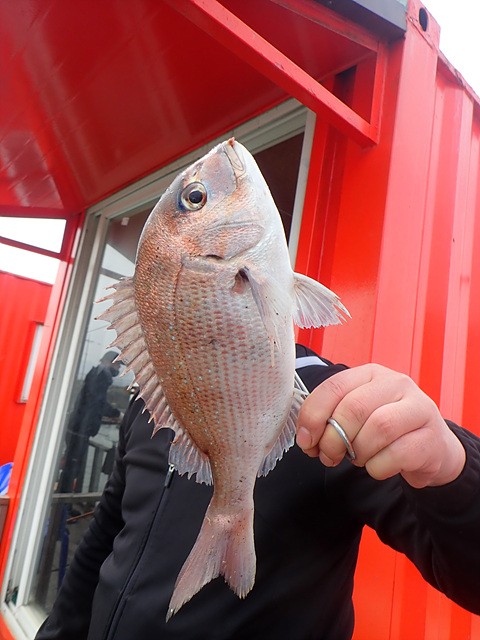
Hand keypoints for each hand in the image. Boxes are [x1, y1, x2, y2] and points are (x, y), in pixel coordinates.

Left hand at [296, 364, 465, 487]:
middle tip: (328, 456)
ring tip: (356, 459)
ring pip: (377, 429)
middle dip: (333, 439)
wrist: (431, 447)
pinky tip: (377, 466)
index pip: (334, 386)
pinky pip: (396, 455)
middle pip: (354, 408)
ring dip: (358, 452)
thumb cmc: (386, 430)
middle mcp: (397, 384)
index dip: (313, 415)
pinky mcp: (431, 438)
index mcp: (371, 374)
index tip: (306, 440)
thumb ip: (329, 419)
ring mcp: (418, 409)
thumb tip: (306, 438)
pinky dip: (377, 467)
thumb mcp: (356, 415)